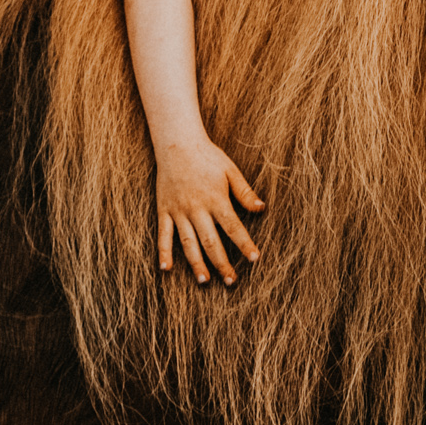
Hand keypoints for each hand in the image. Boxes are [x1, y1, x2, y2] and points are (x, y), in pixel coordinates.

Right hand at [155, 136, 264, 284]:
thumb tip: (262, 209)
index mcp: (216, 199)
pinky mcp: (164, 210)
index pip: (234, 227)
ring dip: (196, 263)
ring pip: (188, 243)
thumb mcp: (231, 171)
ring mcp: (179, 211)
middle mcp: (197, 209)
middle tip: (232, 281)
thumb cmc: (207, 156)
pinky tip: (166, 268)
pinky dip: (163, 252)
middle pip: (211, 241)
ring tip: (205, 281)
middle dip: (222, 263)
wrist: (176, 143)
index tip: (254, 259)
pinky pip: (163, 234)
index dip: (245, 244)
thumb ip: (245, 193)